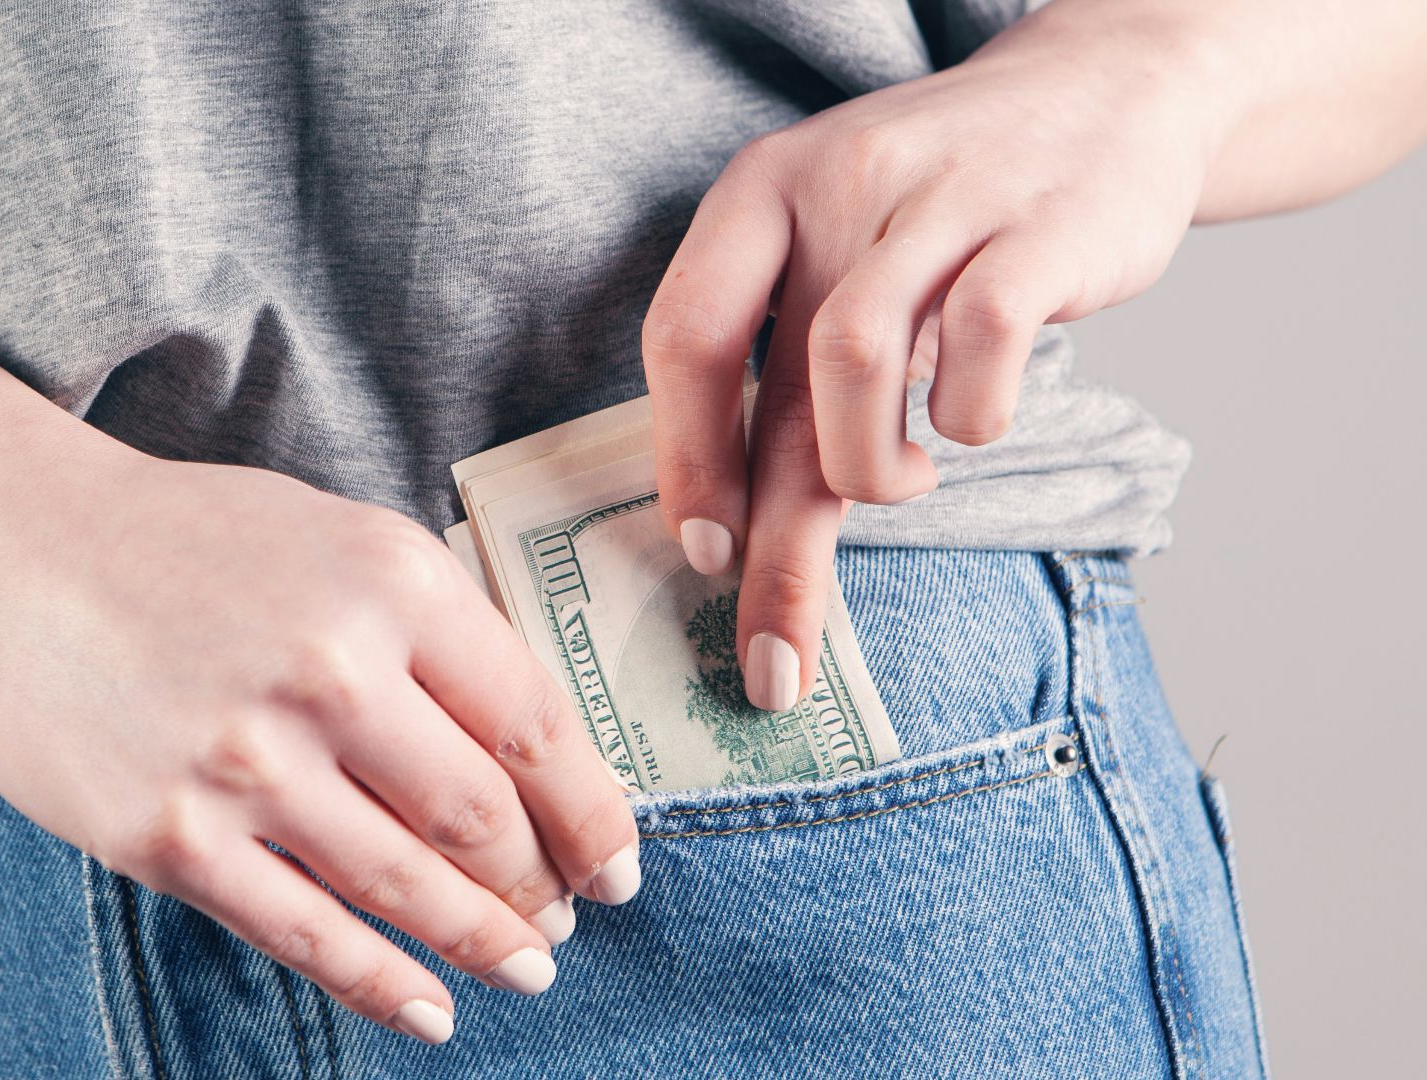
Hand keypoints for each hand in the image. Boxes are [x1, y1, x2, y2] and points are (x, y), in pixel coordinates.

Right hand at [0, 437, 641, 1043]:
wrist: (8, 547)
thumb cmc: (187, 540)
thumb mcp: (338, 537)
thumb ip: (434, 629)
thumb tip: (532, 749)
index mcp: (392, 581)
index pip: (533, 724)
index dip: (592, 811)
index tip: (620, 862)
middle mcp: (330, 669)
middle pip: (481, 813)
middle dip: (542, 881)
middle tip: (569, 915)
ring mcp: (245, 760)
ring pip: (407, 883)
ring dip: (484, 939)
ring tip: (528, 963)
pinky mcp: (170, 834)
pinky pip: (305, 932)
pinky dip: (383, 982)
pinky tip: (431, 1010)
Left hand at [642, 17, 1225, 708]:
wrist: (1106, 87)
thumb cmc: (945, 207)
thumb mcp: (838, 245)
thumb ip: (784, 358)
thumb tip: (730, 527)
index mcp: (764, 192)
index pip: (686, 334)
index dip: (686, 457)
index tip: (703, 553)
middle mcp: (838, 184)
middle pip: (775, 388)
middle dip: (771, 551)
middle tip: (770, 663)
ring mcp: (941, 200)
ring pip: (854, 362)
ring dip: (869, 471)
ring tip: (900, 484)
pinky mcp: (1043, 227)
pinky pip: (983, 342)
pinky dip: (971, 416)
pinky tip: (972, 423)